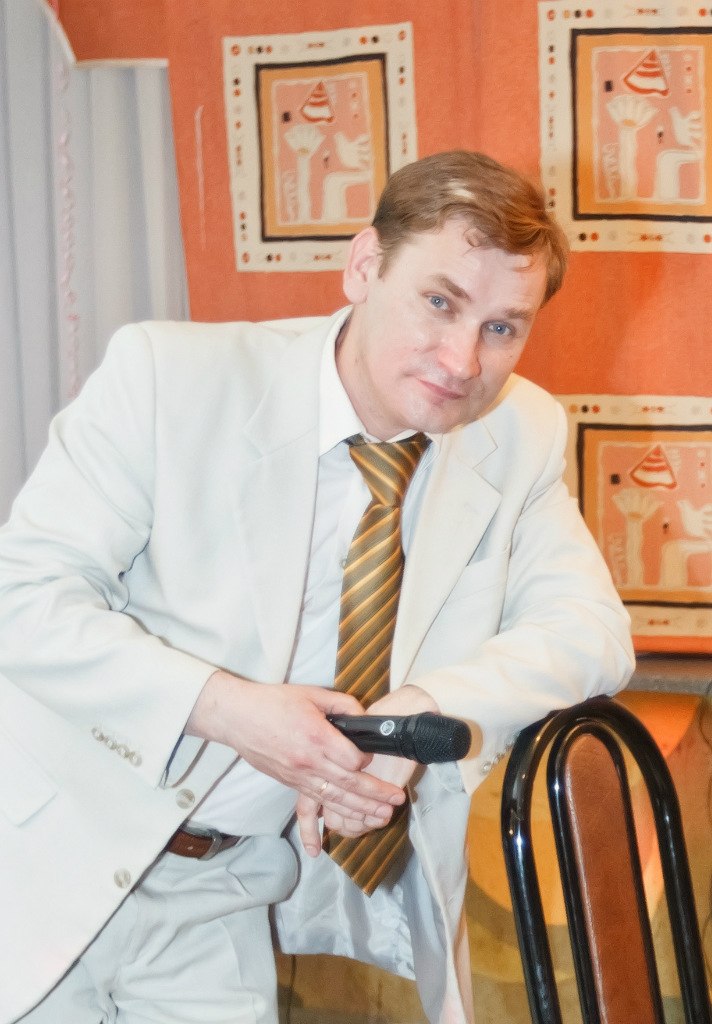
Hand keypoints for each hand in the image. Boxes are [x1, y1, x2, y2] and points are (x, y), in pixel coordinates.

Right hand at [186, 671, 406, 854]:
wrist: (237, 718)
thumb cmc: (272, 703)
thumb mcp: (312, 694)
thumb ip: (342, 704)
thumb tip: (362, 716)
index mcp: (317, 737)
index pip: (353, 760)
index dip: (367, 760)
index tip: (372, 756)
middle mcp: (309, 761)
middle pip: (350, 785)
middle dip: (376, 795)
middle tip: (396, 800)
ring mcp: (298, 776)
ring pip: (335, 799)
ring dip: (361, 810)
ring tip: (382, 816)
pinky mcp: (289, 783)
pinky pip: (315, 804)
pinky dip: (331, 817)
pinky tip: (343, 827)